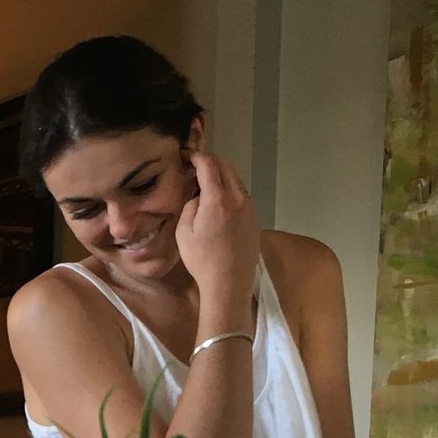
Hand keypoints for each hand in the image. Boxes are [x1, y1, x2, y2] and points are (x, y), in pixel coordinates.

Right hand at [173, 150, 258, 312]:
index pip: (209, 166)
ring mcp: (250, 207)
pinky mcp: (254, 217)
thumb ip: (190, 206)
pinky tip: (219, 202)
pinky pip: (242, 194)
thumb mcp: (183, 232)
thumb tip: (198, 196)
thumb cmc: (202, 259)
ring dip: (221, 176)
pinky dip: (229, 189)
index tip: (186, 155)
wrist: (229, 282)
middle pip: (226, 167)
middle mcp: (238, 198)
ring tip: (205, 183)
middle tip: (194, 166)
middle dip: (210, 162)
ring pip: (236, 180)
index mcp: (218, 199)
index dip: (197, 156)